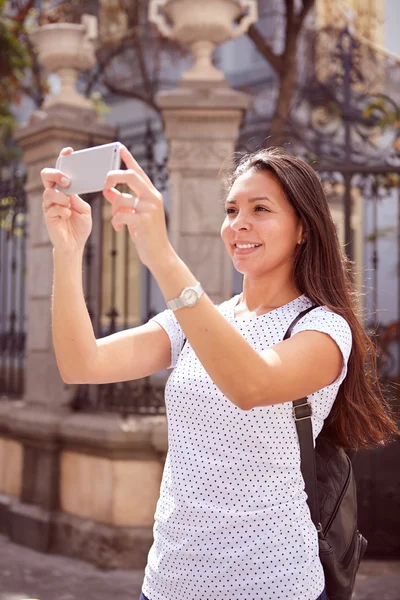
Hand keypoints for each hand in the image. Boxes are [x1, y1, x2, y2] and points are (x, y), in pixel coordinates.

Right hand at [41, 148, 91, 254]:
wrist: (75, 244)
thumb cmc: (80, 226)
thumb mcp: (85, 209)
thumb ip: (78, 198)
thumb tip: (71, 191)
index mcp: (65, 190)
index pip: (61, 171)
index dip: (63, 159)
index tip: (69, 151)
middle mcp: (55, 195)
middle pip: (47, 175)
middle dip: (55, 174)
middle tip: (66, 180)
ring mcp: (50, 204)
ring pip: (49, 192)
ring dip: (61, 197)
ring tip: (69, 205)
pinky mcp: (48, 215)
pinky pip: (52, 207)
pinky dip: (62, 210)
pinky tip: (68, 215)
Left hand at [103, 146, 173, 269]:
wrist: (159, 254)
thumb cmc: (146, 234)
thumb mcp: (134, 215)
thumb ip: (123, 202)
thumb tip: (108, 191)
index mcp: (152, 194)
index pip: (139, 172)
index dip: (128, 160)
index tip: (119, 148)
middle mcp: (153, 197)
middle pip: (130, 176)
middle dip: (113, 177)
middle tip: (105, 184)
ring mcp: (150, 208)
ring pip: (122, 198)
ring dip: (114, 209)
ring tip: (117, 221)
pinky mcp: (145, 220)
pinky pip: (121, 215)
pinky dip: (116, 222)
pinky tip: (119, 229)